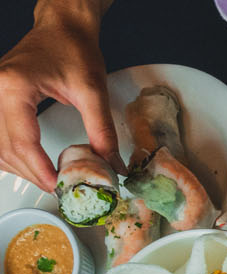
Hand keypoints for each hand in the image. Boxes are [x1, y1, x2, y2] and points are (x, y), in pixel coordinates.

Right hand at [0, 2, 118, 190]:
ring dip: (19, 168)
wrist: (62, 28)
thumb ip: (101, 130)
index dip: (38, 168)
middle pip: (5, 148)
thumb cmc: (73, 49)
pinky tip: (30, 166)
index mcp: (14, 87)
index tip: (57, 185)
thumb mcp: (93, 91)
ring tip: (48, 179)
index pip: (22, 140)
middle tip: (58, 188)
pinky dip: (10, 155)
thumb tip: (112, 165)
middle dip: (32, 173)